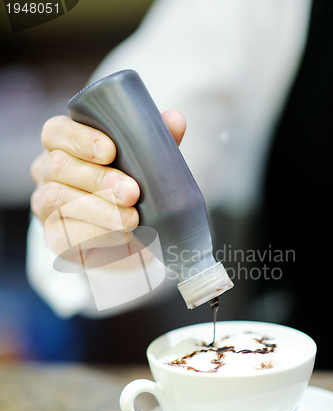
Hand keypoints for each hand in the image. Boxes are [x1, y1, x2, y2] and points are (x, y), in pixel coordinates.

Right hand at [30, 111, 185, 267]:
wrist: (126, 235)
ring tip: (131, 219)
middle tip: (132, 192)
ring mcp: (44, 204)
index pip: (57, 131)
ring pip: (58, 200)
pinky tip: (122, 235)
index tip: (110, 151)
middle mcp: (47, 170)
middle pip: (59, 165)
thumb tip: (176, 120)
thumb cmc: (128, 188)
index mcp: (64, 144)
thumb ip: (153, 141)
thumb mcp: (142, 164)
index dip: (80, 138)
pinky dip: (98, 234)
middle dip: (98, 178)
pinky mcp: (52, 235)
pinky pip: (64, 234)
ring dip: (99, 209)